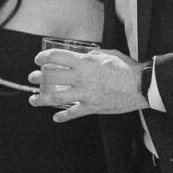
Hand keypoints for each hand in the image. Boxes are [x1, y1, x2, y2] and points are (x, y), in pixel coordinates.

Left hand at [28, 48, 145, 121]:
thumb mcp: (108, 54)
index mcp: (85, 63)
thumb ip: (93, 55)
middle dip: (38, 77)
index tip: (38, 60)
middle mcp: (81, 78)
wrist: (140, 86)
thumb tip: (83, 55)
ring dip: (42, 99)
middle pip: (52, 77)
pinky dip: (63, 116)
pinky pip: (73, 113)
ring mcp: (85, 94)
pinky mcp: (92, 107)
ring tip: (33, 99)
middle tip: (32, 78)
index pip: (57, 57)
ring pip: (57, 98)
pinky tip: (56, 118)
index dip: (44, 57)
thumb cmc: (126, 68)